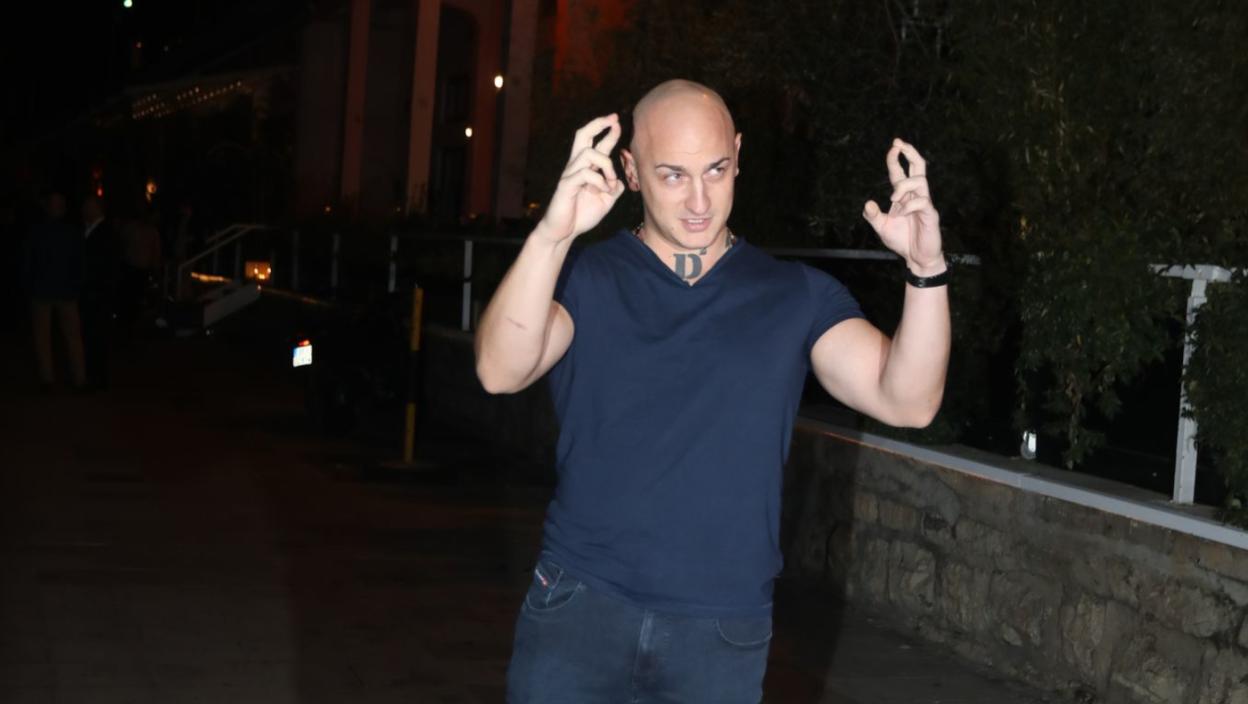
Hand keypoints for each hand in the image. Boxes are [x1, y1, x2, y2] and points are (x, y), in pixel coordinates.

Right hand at [535, 114, 626, 243]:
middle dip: (598, 124)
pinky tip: (603, 192)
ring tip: (610, 183)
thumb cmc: (581, 215)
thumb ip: (614, 189)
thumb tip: (620, 181)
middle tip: (613, 120)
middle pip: (582, 135)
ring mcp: (570, 174)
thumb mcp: (605, 201)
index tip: (617, 122)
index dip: (607, 132)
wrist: (563, 232)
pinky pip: (585, 174)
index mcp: (586, 168)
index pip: (596, 144)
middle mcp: (576, 166)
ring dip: (606, 165)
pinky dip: (600, 181)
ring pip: (588, 153)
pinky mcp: (566, 185)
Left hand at [862, 139, 944, 274]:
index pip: (900, 172)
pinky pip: (923, 202)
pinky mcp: (930, 215)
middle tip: (899, 143)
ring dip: (903, 186)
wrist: (917, 259)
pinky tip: (901, 214)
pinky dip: (909, 205)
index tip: (893, 146)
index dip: (895, 159)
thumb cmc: (902, 240)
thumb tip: (868, 204)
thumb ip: (873, 216)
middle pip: (919, 167)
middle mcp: (916, 195)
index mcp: (904, 196)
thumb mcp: (882, 228)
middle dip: (910, 152)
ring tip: (893, 200)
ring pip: (920, 181)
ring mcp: (925, 204)